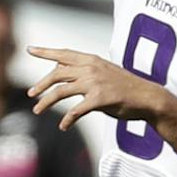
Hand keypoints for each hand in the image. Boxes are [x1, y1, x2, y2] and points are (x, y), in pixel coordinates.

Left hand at [26, 46, 176, 143]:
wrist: (147, 97)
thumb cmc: (124, 86)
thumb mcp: (103, 72)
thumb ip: (84, 71)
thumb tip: (63, 74)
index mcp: (91, 60)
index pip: (63, 54)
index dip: (45, 52)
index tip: (30, 50)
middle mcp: (91, 68)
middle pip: (56, 74)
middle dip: (40, 85)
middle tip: (30, 94)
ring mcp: (95, 83)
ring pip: (60, 91)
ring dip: (46, 102)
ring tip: (37, 110)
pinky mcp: (99, 99)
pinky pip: (75, 110)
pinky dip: (67, 119)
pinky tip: (63, 126)